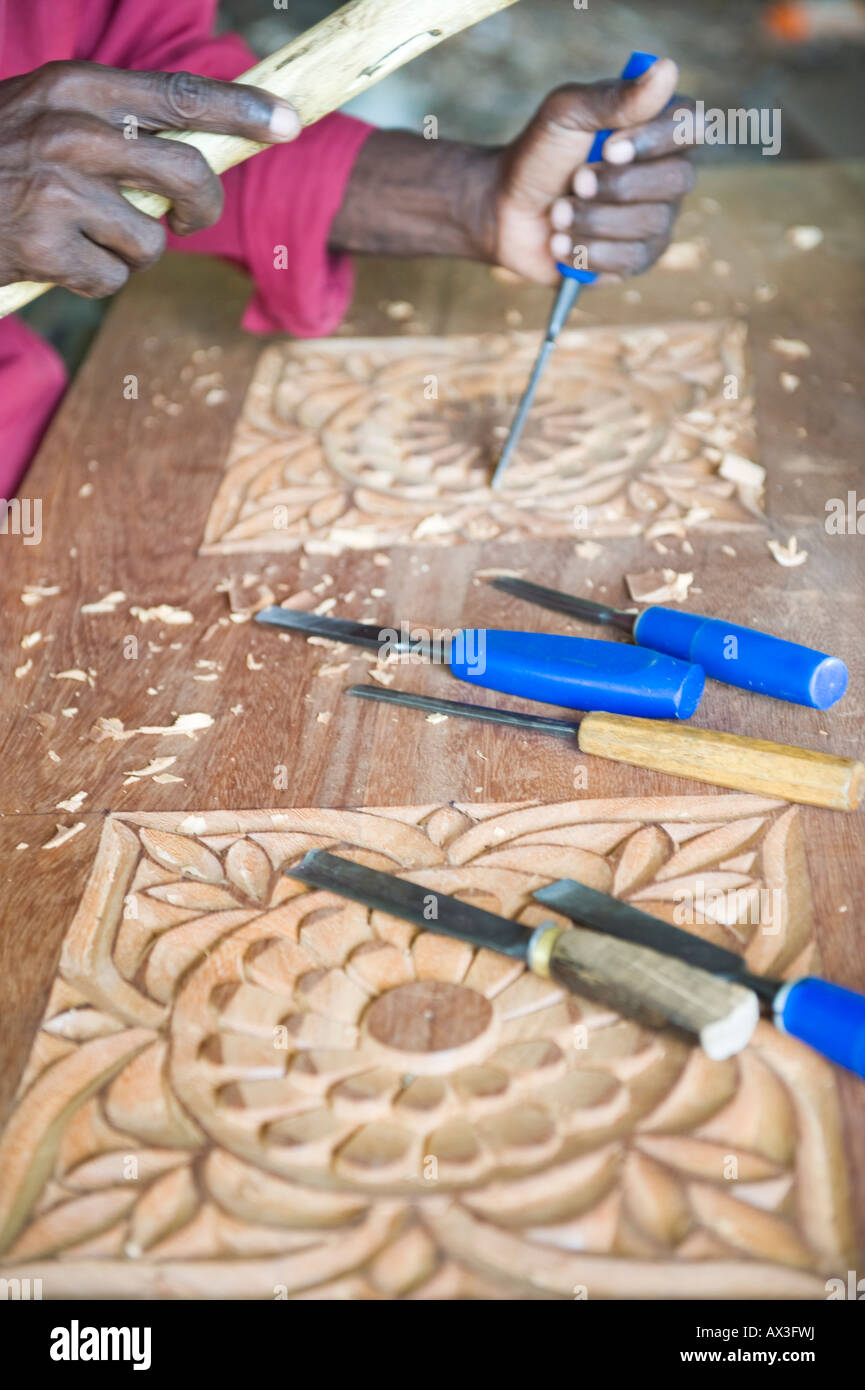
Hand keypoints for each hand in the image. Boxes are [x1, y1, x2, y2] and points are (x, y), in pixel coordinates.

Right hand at [0, 61, 299, 296]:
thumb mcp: (45, 113)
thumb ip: (113, 122)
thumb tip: (195, 149)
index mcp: (74, 89)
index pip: (179, 95)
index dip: (242, 109)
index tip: (289, 121)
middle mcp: (71, 133)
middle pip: (187, 175)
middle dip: (202, 208)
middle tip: (189, 217)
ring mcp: (58, 191)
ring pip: (152, 239)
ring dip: (131, 252)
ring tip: (87, 237)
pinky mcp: (45, 247)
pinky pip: (113, 278)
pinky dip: (95, 279)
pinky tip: (58, 260)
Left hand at [485, 59, 696, 284]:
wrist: (507, 211)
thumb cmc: (540, 154)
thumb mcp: (567, 114)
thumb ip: (614, 97)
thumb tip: (667, 70)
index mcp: (658, 129)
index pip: (692, 126)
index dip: (655, 140)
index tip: (608, 148)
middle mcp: (668, 174)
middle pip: (676, 180)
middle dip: (616, 185)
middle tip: (575, 182)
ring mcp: (657, 219)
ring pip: (649, 224)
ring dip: (592, 219)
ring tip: (557, 214)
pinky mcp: (637, 259)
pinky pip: (630, 260)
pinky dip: (588, 251)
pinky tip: (561, 243)